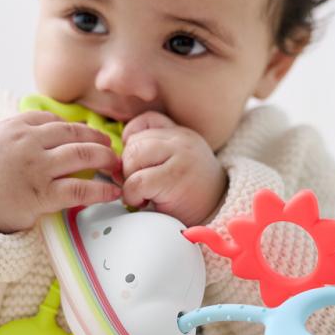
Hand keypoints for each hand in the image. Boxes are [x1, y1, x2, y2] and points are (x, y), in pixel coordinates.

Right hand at [0, 110, 121, 232]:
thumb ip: (21, 130)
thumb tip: (53, 126)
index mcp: (16, 126)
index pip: (56, 120)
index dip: (77, 128)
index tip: (89, 136)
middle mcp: (28, 142)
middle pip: (74, 134)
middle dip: (98, 140)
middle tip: (111, 148)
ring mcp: (36, 168)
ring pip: (82, 155)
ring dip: (105, 159)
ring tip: (117, 165)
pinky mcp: (42, 194)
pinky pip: (79, 189)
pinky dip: (100, 190)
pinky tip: (113, 193)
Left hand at [120, 112, 226, 226]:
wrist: (220, 213)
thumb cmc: (193, 195)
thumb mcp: (176, 164)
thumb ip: (153, 153)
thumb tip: (115, 161)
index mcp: (181, 134)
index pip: (146, 121)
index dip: (132, 141)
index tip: (135, 164)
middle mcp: (182, 140)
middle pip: (135, 142)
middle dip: (127, 167)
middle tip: (135, 185)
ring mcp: (180, 156)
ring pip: (133, 158)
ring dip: (128, 180)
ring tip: (140, 194)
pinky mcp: (174, 178)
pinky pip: (137, 182)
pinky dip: (132, 195)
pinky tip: (142, 202)